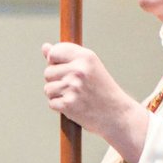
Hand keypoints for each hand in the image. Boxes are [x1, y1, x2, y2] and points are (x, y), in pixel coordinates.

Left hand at [42, 42, 147, 162]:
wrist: (117, 115)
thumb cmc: (101, 89)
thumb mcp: (89, 66)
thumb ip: (65, 56)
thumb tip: (45, 47)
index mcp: (85, 57)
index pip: (54, 52)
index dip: (55, 61)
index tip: (65, 68)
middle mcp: (79, 70)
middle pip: (48, 72)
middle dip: (56, 80)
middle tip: (75, 87)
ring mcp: (73, 87)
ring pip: (48, 88)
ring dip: (57, 95)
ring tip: (75, 97)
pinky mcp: (68, 104)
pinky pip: (51, 103)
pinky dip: (60, 107)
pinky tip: (75, 106)